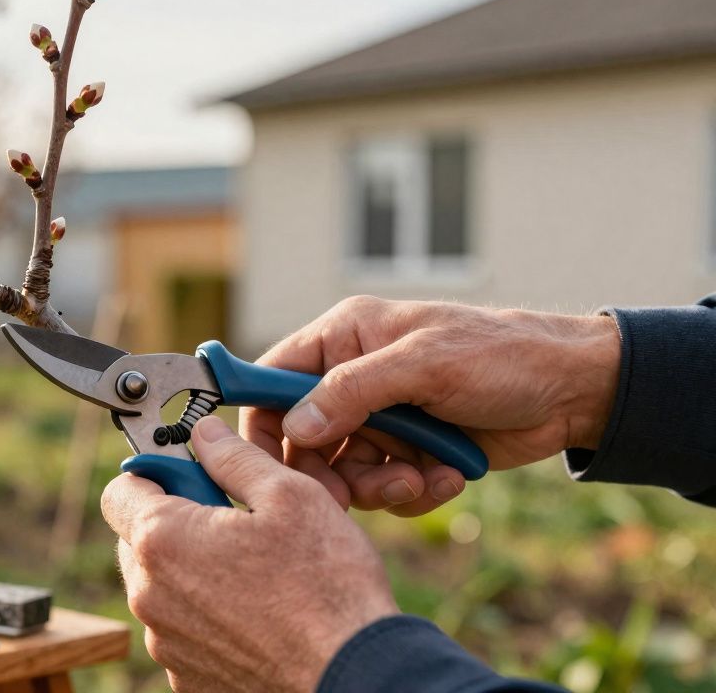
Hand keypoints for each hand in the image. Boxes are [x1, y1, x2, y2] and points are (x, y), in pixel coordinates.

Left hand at [102, 416, 396, 691]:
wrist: (354, 674)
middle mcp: (149, 596)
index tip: (190, 475)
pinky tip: (255, 614)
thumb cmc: (327, 585)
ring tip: (252, 572)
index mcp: (163, 540)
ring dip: (192, 572)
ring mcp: (165, 642)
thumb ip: (235, 458)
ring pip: (161, 589)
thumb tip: (206, 435)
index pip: (120, 490)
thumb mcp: (289, 496)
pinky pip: (182, 631)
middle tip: (232, 522)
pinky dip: (206, 617)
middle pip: (138, 541)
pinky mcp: (186, 677)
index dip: (154, 474)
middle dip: (175, 524)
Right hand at [241, 296, 620, 515]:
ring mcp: (380, 419)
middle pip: (303, 439)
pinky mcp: (408, 454)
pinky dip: (411, 494)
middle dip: (327, 472)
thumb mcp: (424, 365)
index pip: (274, 379)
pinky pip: (384, 488)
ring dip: (377, 487)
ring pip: (343, 472)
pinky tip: (447, 479)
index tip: (263, 463)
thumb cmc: (500, 356)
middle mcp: (353, 379)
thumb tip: (295, 428)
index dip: (262, 421)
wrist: (572, 392)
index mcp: (344, 339)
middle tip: (348, 496)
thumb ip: (352, 392)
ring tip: (417, 480)